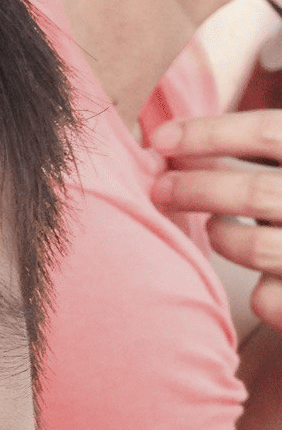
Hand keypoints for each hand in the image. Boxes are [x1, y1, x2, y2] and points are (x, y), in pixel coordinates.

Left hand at [150, 110, 281, 328]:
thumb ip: (274, 151)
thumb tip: (184, 143)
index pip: (270, 133)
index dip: (211, 133)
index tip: (162, 138)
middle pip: (254, 192)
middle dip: (197, 189)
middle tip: (160, 187)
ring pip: (254, 245)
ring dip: (221, 233)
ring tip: (215, 226)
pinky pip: (266, 297)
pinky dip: (259, 287)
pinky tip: (268, 275)